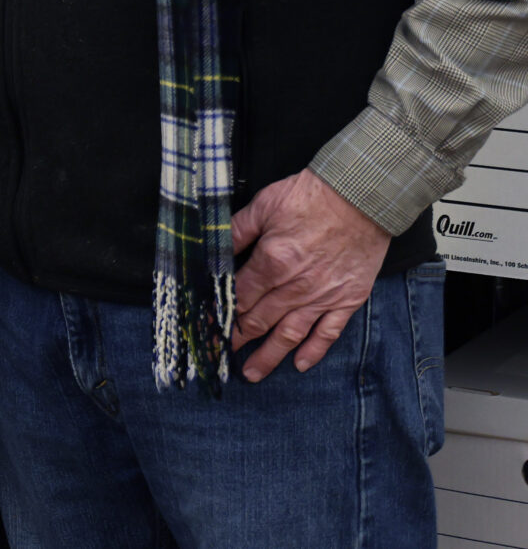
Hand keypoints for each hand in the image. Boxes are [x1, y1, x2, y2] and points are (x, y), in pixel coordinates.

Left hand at [230, 169, 391, 381]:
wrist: (361, 197)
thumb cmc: (312, 197)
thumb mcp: (263, 206)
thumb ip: (236, 231)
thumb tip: (212, 247)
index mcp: (272, 263)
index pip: (238, 297)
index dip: (221, 313)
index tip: (208, 327)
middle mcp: (296, 286)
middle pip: (259, 320)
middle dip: (238, 339)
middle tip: (221, 355)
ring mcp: (323, 297)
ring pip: (290, 334)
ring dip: (269, 356)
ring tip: (252, 373)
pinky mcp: (347, 299)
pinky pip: (329, 332)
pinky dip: (314, 351)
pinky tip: (300, 365)